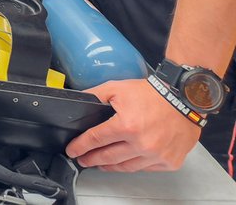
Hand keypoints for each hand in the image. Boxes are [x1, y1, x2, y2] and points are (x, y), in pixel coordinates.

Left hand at [67, 78, 200, 171]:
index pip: (95, 139)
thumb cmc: (153, 93)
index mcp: (126, 125)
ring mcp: (157, 155)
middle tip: (83, 159)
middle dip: (91, 159)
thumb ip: (95, 95)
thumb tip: (78, 100)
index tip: (72, 151)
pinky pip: (146, 169)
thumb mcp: (117, 88)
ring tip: (101, 164)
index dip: (80, 146)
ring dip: (110, 166)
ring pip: (126, 167)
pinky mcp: (169, 162)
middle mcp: (142, 144)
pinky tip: (125, 163)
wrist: (184, 99)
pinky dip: (133, 166)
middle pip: (108, 157)